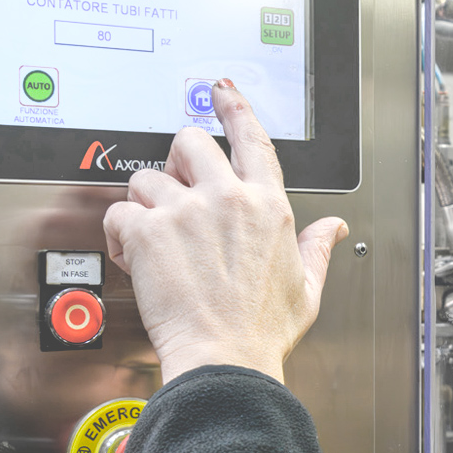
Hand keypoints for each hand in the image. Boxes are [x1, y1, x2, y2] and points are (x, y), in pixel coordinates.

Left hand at [104, 80, 347, 384]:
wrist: (226, 360)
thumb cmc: (263, 332)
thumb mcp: (306, 288)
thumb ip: (317, 249)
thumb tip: (334, 229)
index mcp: (268, 207)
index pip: (251, 139)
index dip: (234, 107)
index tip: (222, 92)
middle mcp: (227, 200)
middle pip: (189, 143)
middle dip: (178, 163)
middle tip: (176, 192)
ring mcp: (186, 213)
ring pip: (147, 178)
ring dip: (146, 205)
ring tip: (156, 240)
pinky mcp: (148, 232)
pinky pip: (119, 211)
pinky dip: (119, 232)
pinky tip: (134, 256)